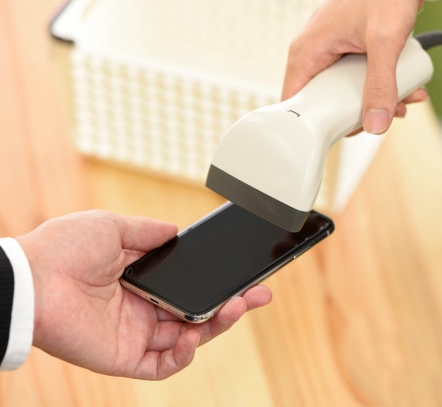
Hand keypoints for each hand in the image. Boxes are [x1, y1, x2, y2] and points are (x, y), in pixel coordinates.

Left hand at [17, 210, 271, 379]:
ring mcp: (134, 335)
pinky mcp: (123, 358)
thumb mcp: (114, 227)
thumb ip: (150, 231)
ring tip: (235, 307)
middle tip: (258, 294)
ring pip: (188, 339)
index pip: (189, 287)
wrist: (30, 278)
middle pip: (197, 314)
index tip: (244, 275)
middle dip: (231, 306)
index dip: (217, 284)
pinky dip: (183, 356)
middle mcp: (141, 309)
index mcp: (140, 280)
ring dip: (216, 326)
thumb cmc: (64, 248)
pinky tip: (193, 337)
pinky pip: (163, 366)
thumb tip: (177, 229)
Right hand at [282, 0, 429, 134]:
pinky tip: (406, 88)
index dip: (312, 125)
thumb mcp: (385, 41)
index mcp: (308, 52)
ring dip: (377, 101)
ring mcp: (334, 53)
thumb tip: (375, 124)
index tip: (338, 135)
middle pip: (325, 104)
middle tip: (383, 116)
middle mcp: (316, 54)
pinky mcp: (351, 51)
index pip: (294, 102)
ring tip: (404, 100)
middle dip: (358, 114)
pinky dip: (382, 87)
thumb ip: (380, 84)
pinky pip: (361, 80)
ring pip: (348, 94)